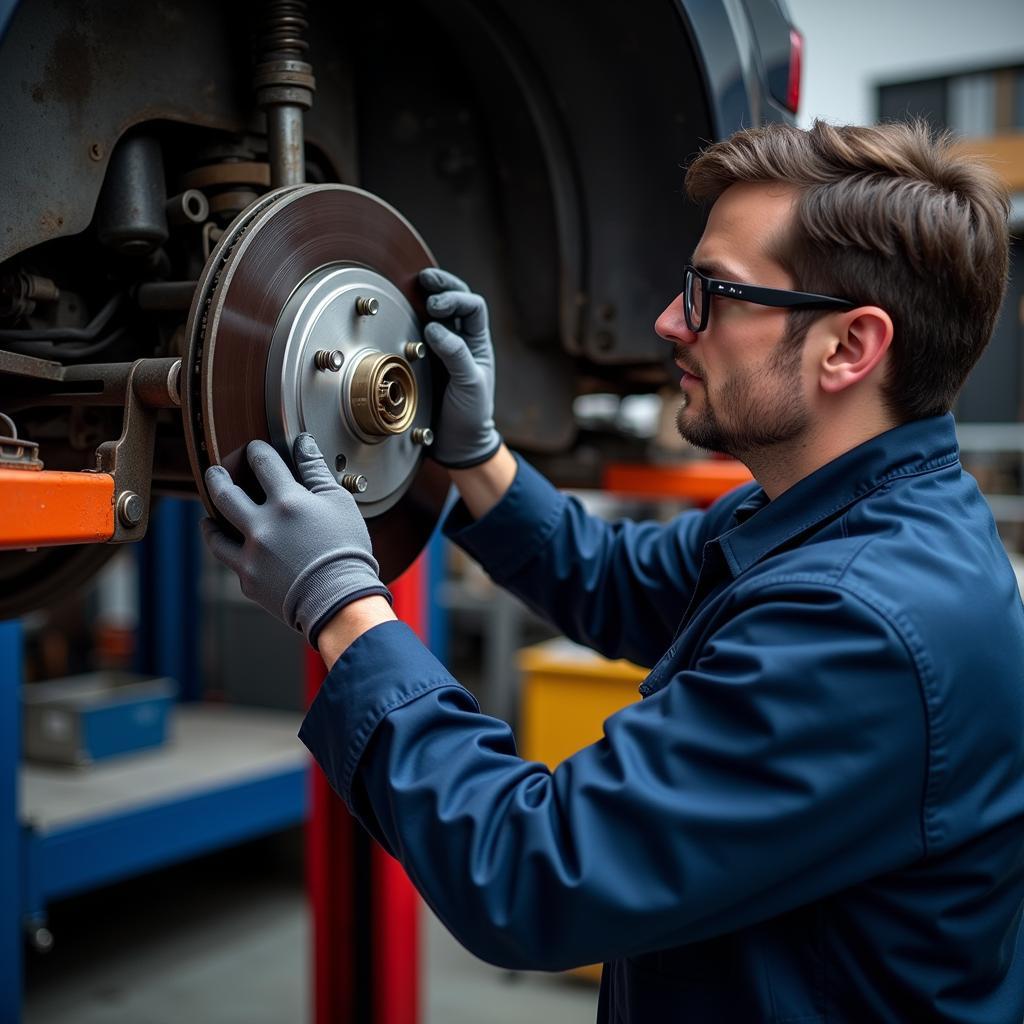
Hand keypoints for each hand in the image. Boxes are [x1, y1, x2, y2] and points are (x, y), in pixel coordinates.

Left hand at [201, 434, 390, 646]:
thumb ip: (316, 470)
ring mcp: (251, 555)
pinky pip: (232, 562)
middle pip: (225, 493)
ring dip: (210, 520)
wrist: (340, 599)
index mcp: (286, 501)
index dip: (256, 451)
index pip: (262, 463)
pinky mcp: (248, 580)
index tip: (254, 449)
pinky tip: (233, 549)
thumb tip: (303, 443)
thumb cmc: (346, 549)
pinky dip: (232, 553)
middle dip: (217, 477)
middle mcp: (261, 526)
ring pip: (215, 532)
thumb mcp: (339, 503)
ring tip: (208, 517)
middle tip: (215, 472)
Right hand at [419, 267, 501, 467]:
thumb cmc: (470, 415)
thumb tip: (434, 327)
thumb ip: (455, 354)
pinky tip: (403, 310)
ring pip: (437, 312)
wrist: (457, 443)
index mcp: (478, 344)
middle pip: (456, 300)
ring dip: (427, 296)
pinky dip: (413, 317)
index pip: (472, 307)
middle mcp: (461, 340)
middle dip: (442, 285)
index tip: (436, 308)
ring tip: (416, 285)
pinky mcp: (424, 359)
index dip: (455, 300)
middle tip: (424, 280)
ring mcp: (442, 349)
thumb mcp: (469, 384)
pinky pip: (419, 331)